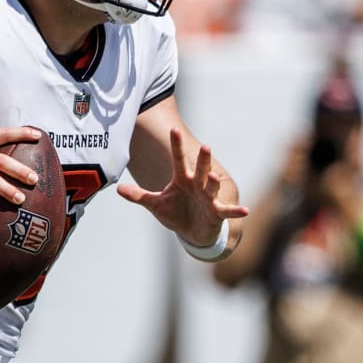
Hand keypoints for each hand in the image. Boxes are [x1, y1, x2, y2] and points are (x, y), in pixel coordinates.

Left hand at [117, 128, 248, 246]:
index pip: (178, 160)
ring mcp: (208, 198)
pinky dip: (235, 211)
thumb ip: (138, 196)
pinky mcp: (216, 213)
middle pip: (199, 169)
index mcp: (182, 179)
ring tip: (213, 176)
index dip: (176, 146)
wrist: (192, 232)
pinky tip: (244, 210)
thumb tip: (118, 189)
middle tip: (205, 146)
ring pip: (211, 187)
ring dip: (213, 182)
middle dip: (202, 159)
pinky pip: (227, 211)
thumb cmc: (176, 214)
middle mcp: (197, 184)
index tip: (173, 130)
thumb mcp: (155, 205)